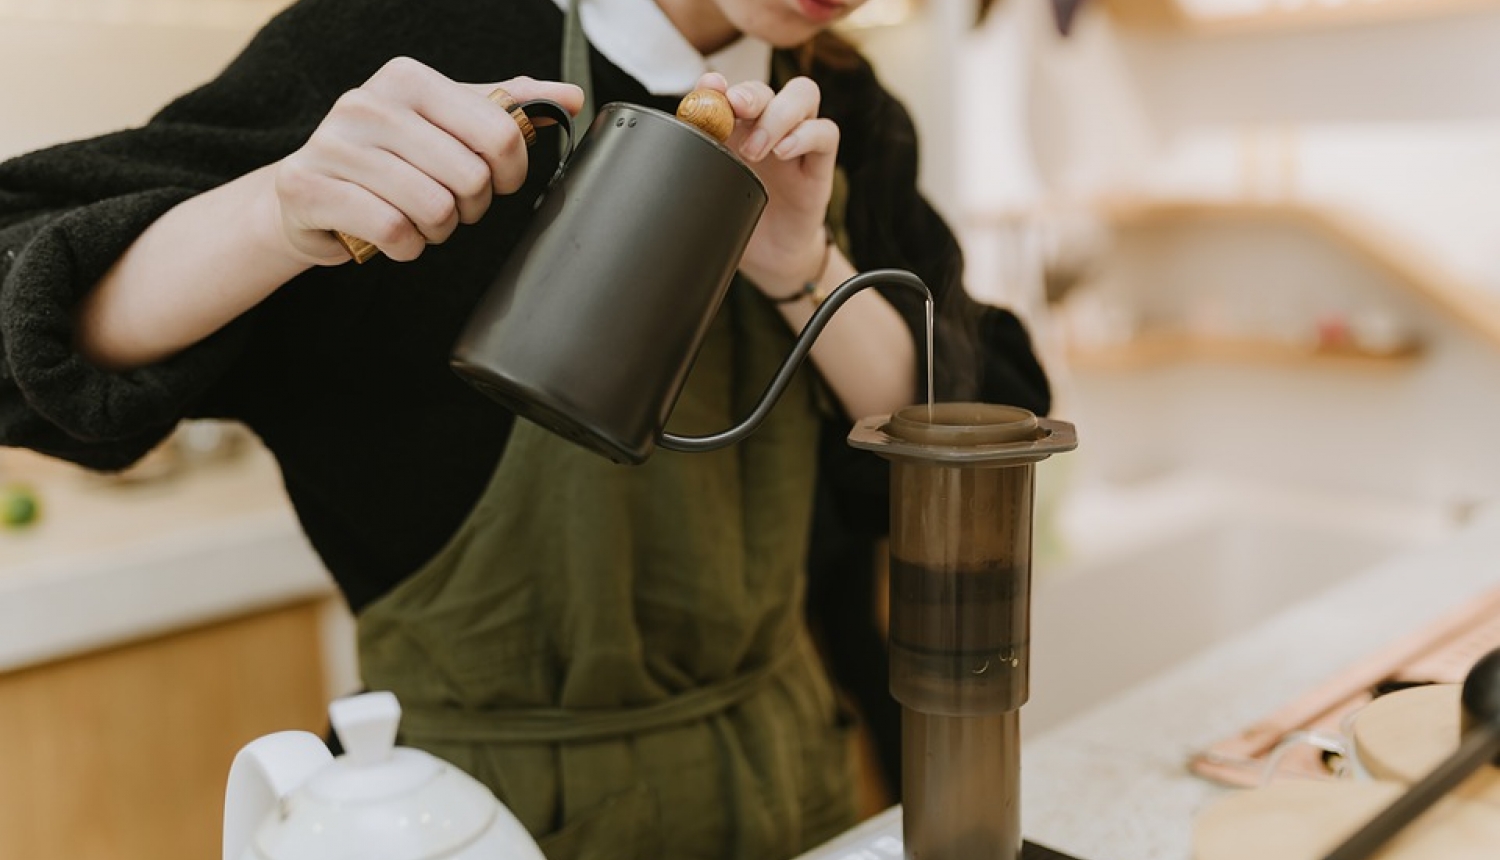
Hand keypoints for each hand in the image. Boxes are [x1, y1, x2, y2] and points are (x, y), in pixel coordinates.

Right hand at [272, 57, 583, 264]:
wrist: (306, 195)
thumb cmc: (387, 160)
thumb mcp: (445, 124)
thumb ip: (505, 108)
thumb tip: (570, 98)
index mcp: (408, 78)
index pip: (500, 130)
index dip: (511, 172)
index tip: (497, 183)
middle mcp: (368, 102)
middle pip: (471, 177)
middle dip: (471, 207)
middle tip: (451, 207)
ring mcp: (334, 144)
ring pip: (434, 208)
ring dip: (438, 231)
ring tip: (419, 221)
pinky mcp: (309, 188)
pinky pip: (393, 232)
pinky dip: (406, 248)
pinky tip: (393, 238)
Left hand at [694, 73, 839, 296]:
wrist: (771, 257)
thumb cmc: (742, 218)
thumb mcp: (712, 191)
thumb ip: (697, 163)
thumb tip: (670, 144)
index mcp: (736, 129)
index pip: (730, 91)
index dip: (718, 84)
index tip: (707, 87)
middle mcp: (768, 127)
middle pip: (766, 88)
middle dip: (749, 94)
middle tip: (734, 109)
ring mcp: (797, 140)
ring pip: (803, 95)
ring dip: (777, 114)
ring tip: (756, 148)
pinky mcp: (819, 163)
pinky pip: (826, 132)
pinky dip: (806, 135)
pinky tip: (785, 151)